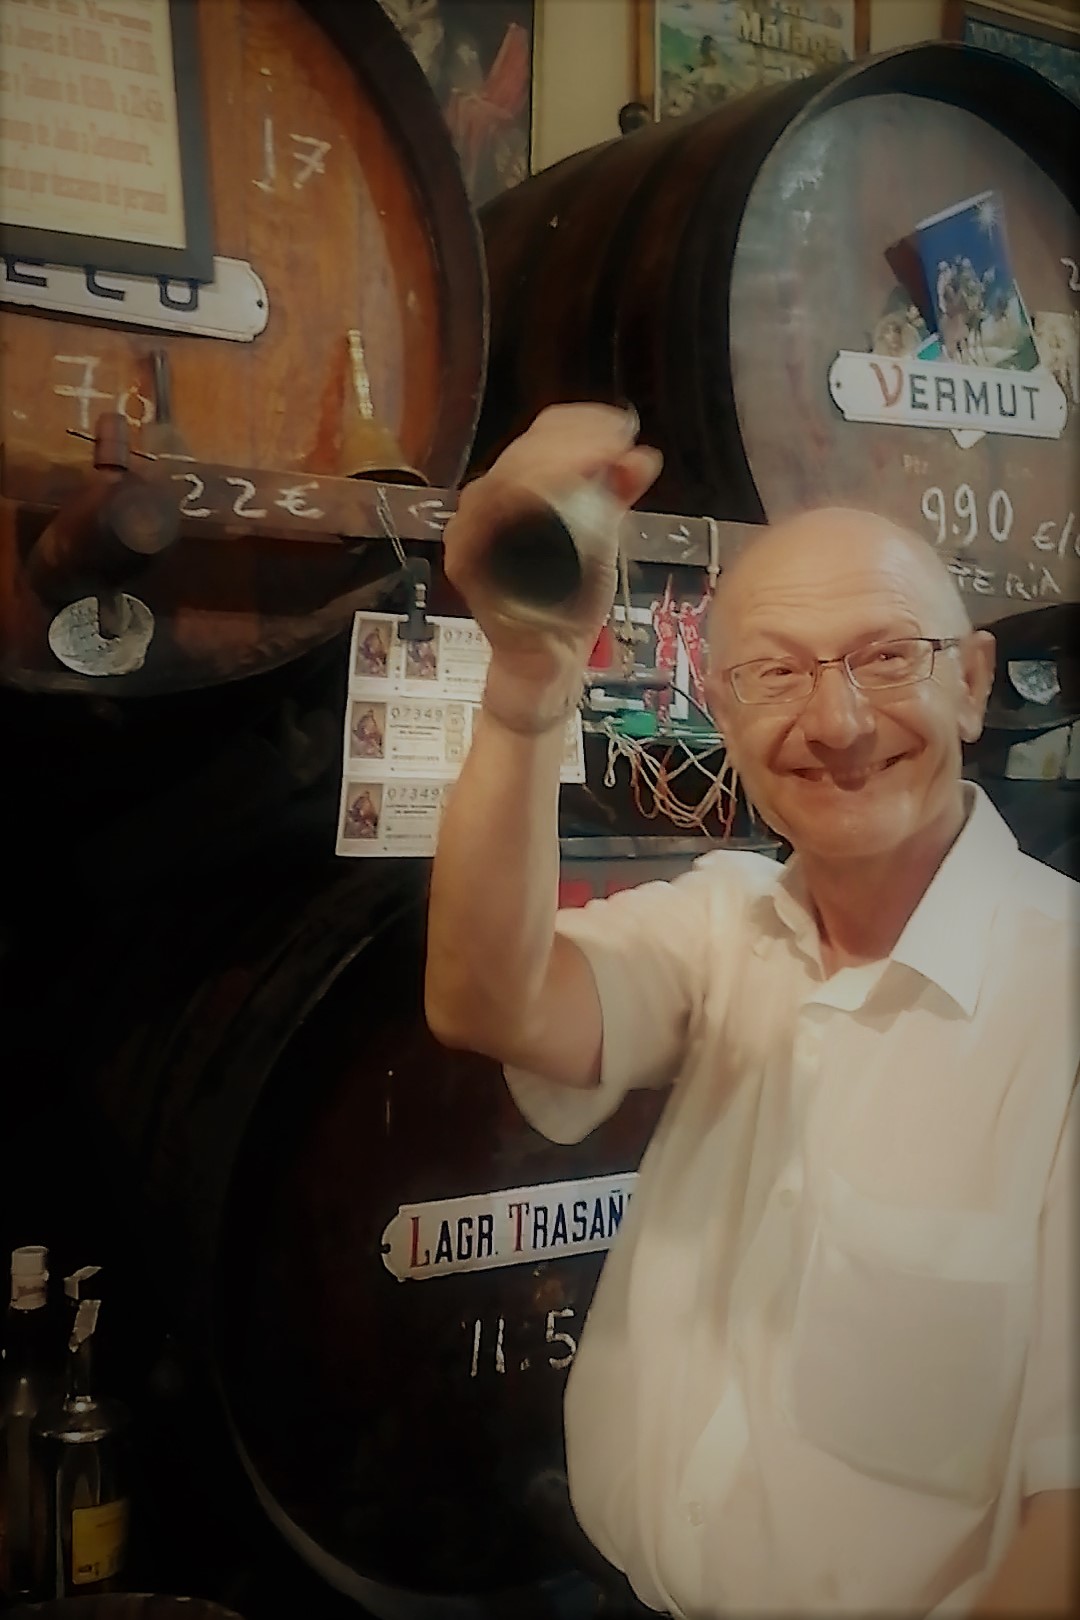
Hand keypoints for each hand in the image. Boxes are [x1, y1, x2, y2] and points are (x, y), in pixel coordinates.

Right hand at [444, 404, 662, 690]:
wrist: (548, 658)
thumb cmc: (569, 600)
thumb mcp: (602, 539)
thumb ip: (616, 497)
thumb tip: (642, 457)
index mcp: (522, 485)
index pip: (544, 434)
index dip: (583, 423)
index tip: (623, 430)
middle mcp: (491, 497)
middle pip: (526, 449)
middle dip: (575, 440)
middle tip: (616, 445)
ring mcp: (474, 526)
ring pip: (507, 475)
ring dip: (553, 462)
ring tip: (596, 461)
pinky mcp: (466, 558)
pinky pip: (488, 518)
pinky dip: (519, 499)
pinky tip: (547, 492)